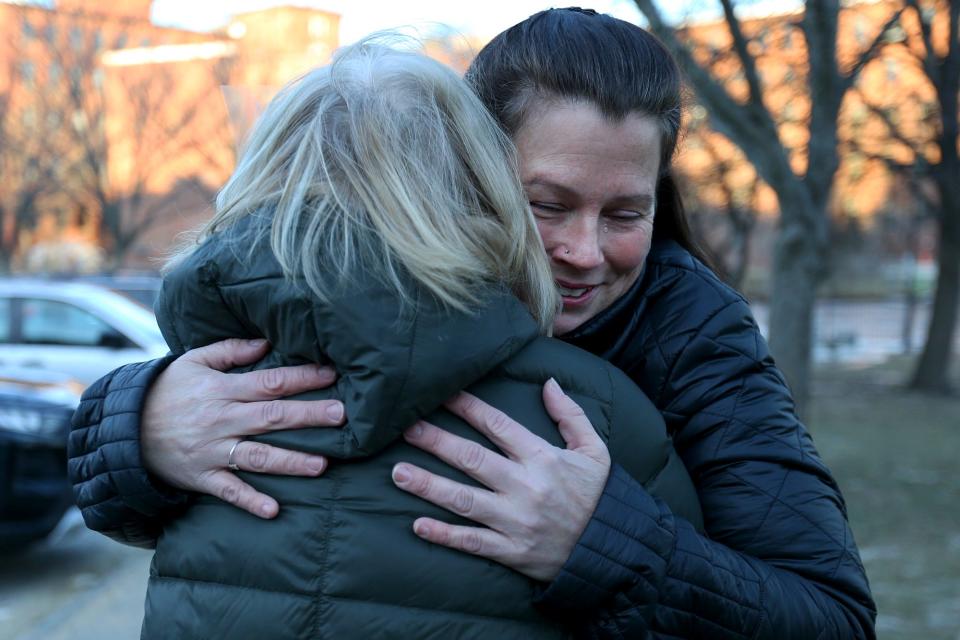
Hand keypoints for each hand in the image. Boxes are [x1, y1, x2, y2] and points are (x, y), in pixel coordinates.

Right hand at [142, 338, 345, 518]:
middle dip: (308, 416)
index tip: (332, 375)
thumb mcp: (193, 361)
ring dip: (290, 462)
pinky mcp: (203, 477)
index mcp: (223, 390)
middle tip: (341, 416)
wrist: (123, 430)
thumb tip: (266, 342)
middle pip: (272, 417)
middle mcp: (222, 420)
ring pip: (257, 457)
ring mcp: (212, 451)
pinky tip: (273, 510)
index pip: (270, 382)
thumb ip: (230, 350)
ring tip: (321, 465)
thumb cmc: (166, 390)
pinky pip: (229, 491)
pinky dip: (250, 501)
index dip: (302, 378)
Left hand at [391, 378, 610, 581]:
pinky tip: (417, 525)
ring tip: (398, 472)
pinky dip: (444, 535)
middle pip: (471, 459)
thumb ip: (571, 415)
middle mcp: (525, 487)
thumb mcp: (595, 450)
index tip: (442, 393)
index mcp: (543, 458)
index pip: (497, 425)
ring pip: (463, 501)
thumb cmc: (599, 496)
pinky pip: (472, 542)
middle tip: (406, 428)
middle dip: (436, 441)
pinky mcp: (512, 551)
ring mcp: (516, 521)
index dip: (467, 406)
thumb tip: (548, 383)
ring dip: (428, 485)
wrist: (614, 551)